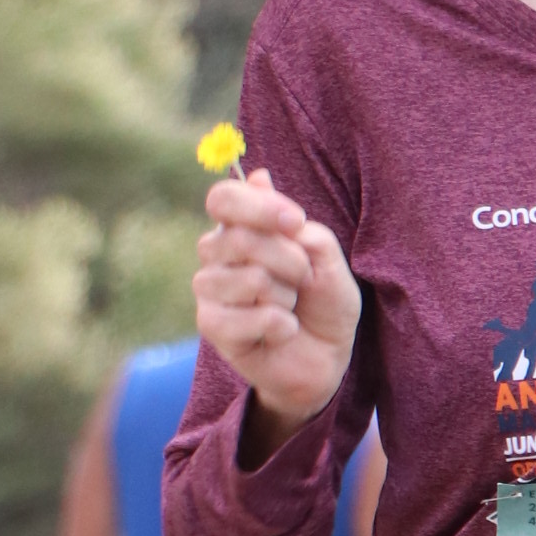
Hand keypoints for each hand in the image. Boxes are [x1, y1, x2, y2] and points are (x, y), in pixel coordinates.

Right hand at [192, 165, 360, 433]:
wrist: (324, 356)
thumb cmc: (322, 301)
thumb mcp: (326, 257)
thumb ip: (298, 225)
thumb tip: (260, 179)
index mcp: (238, 226)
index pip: (223, 198)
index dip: (259, 207)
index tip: (297, 222)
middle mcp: (215, 252)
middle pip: (242, 238)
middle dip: (290, 260)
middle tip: (304, 278)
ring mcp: (209, 289)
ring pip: (251, 279)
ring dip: (286, 296)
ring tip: (289, 307)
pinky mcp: (211, 326)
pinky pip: (250, 317)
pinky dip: (281, 325)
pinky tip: (284, 330)